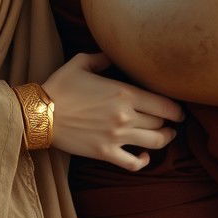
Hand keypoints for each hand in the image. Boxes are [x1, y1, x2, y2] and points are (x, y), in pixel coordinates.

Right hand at [43, 53, 184, 171]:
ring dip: (165, 139)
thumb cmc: (60, 86)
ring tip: (166, 135)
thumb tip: (114, 54)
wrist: (39, 114)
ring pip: (155, 142)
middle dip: (169, 122)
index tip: (178, 109)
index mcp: (124, 93)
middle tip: (171, 120)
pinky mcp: (106, 153)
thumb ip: (103, 57)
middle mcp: (125, 116)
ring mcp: (117, 137)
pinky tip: (144, 155)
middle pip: (161, 123)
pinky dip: (144, 161)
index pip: (164, 104)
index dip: (176, 108)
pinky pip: (134, 163)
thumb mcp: (81, 62)